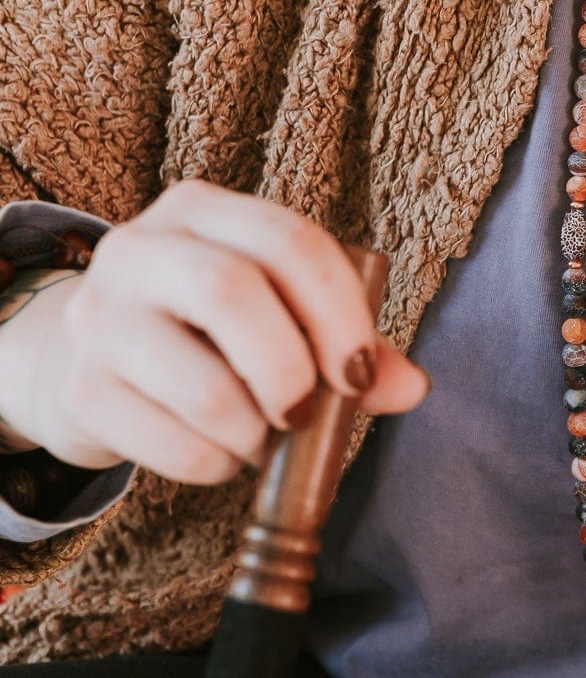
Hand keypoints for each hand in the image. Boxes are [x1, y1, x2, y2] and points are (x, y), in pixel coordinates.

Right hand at [0, 181, 427, 478]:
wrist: (82, 361)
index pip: (288, 241)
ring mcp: (99, 317)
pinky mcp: (81, 389)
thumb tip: (411, 387)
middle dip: (292, 372)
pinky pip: (176, 446)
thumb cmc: (204, 334)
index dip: (340, 312)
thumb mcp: (274, 314)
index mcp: (201, 212)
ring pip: (206, 388)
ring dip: (256, 434)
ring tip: (260, 440)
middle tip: (305, 415)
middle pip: (231, 294)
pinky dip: (218, 465)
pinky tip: (219, 454)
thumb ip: (348, 344)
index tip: (358, 373)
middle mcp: (140, 248)